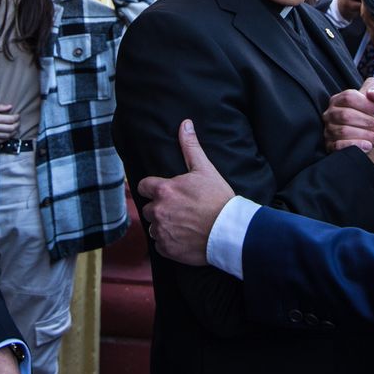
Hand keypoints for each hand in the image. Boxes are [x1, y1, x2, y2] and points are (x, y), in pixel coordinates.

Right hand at [0, 103, 18, 143]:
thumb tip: (10, 106)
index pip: (10, 119)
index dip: (16, 117)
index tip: (18, 115)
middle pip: (11, 128)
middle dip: (17, 125)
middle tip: (18, 122)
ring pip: (7, 136)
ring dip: (13, 132)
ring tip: (15, 128)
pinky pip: (1, 141)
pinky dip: (7, 138)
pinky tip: (8, 134)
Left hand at [138, 120, 233, 266]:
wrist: (230, 231)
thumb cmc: (219, 199)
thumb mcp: (205, 169)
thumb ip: (190, 147)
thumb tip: (185, 124)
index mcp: (164, 190)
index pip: (144, 186)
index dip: (154, 188)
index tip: (166, 192)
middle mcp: (158, 211)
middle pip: (148, 208)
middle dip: (160, 208)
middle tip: (180, 209)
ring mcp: (161, 231)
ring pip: (154, 227)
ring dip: (163, 226)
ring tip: (184, 224)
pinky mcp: (167, 249)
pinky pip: (160, 245)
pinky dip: (169, 243)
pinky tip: (185, 238)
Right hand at [323, 88, 373, 154]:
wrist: (368, 145)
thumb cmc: (371, 119)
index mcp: (339, 100)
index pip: (349, 97)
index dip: (367, 105)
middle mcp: (331, 114)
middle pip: (346, 115)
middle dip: (368, 122)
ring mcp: (329, 130)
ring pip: (344, 131)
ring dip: (366, 135)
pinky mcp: (330, 146)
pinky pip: (339, 146)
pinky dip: (355, 145)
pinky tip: (368, 147)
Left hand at [363, 3, 373, 56]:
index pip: (369, 10)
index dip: (366, 3)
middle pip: (364, 15)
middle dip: (364, 7)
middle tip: (367, 1)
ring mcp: (373, 35)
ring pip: (365, 22)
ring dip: (366, 15)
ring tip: (370, 9)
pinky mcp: (373, 40)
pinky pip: (368, 28)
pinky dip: (369, 23)